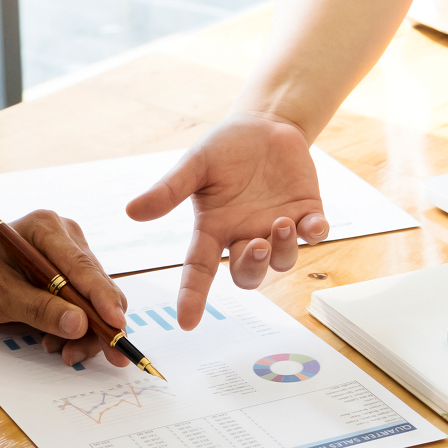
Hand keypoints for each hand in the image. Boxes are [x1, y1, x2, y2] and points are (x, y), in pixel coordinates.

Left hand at [0, 212, 129, 367]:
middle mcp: (66, 237)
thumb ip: (39, 309)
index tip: (116, 325)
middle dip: (101, 324)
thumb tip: (80, 325)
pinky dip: (77, 326)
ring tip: (62, 352)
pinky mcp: (70, 272)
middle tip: (103, 357)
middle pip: (97, 285)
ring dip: (87, 331)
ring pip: (96, 298)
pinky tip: (57, 341)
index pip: (83, 267)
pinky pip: (85, 302)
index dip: (103, 299)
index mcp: (46, 230)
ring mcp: (70, 253)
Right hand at [126, 113, 327, 329]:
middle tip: (257, 246)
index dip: (192, 296)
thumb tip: (132, 211)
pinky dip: (315, 233)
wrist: (265, 125)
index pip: (198, 270)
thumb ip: (169, 190)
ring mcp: (276, 228)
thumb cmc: (225, 148)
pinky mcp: (306, 213)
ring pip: (281, 261)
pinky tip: (312, 223)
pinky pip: (314, 234)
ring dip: (282, 248)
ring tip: (282, 222)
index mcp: (214, 229)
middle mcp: (244, 235)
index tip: (186, 322)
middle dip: (252, 267)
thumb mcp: (195, 164)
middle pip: (246, 274)